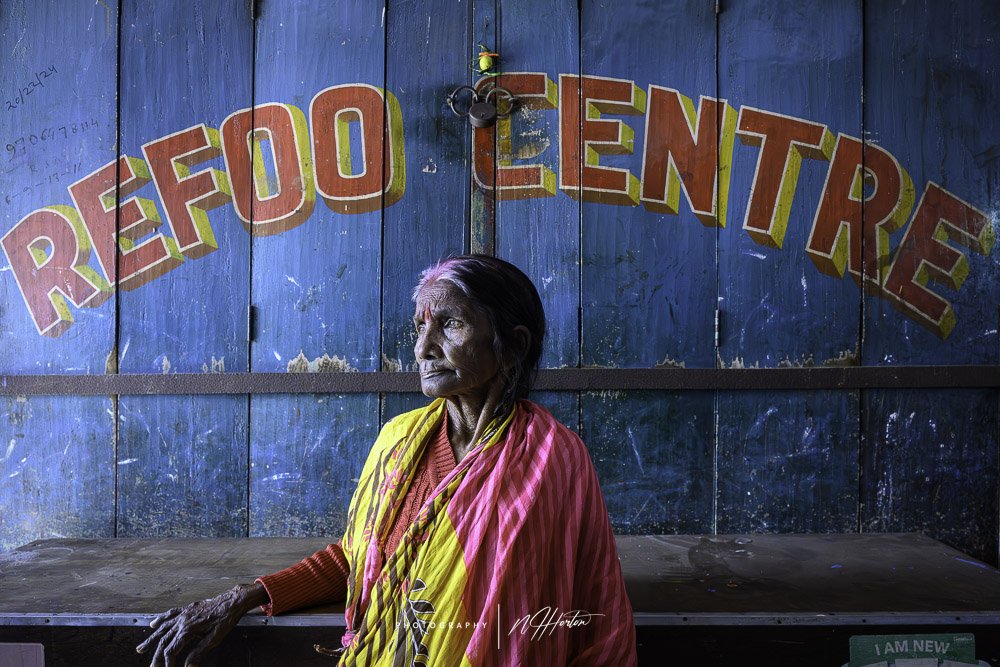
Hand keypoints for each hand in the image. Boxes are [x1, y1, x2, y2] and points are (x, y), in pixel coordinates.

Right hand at [135, 582, 268, 666]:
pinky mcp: (187, 609)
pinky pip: (170, 614)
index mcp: (188, 630)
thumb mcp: (215, 639)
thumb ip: (199, 652)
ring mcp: (183, 614)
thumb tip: (188, 666)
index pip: (172, 650)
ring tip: (141, 648)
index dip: (168, 662)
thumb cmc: (226, 619)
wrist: (232, 601)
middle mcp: (182, 621)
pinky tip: (153, 624)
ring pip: (162, 628)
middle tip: (152, 666)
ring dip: (151, 639)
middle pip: (164, 641)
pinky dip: (160, 619)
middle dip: (157, 655)